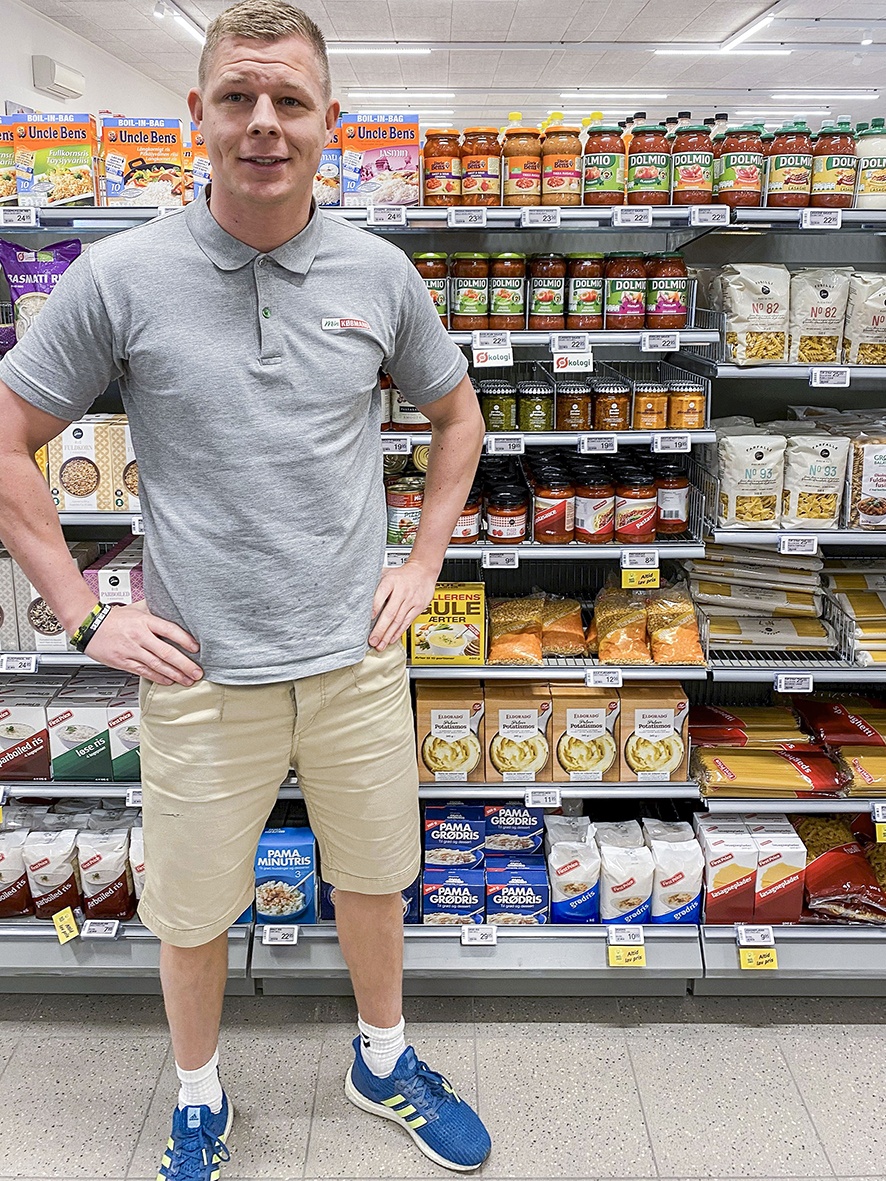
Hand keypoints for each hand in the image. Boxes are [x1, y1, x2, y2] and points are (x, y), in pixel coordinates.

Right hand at [84, 600, 202, 685]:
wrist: (88, 624)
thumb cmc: (115, 617)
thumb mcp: (137, 608)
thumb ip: (155, 611)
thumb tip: (174, 609)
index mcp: (145, 621)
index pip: (170, 630)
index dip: (185, 640)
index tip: (197, 649)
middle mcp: (140, 635)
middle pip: (166, 652)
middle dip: (184, 664)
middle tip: (197, 672)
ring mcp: (131, 650)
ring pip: (157, 664)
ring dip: (174, 674)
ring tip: (188, 680)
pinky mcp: (123, 661)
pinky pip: (143, 671)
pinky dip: (157, 677)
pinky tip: (168, 681)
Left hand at [369, 560, 437, 650]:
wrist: (423, 571)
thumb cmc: (401, 575)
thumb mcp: (387, 573)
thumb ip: (375, 584)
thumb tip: (358, 596)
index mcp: (391, 581)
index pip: (382, 594)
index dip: (375, 607)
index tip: (368, 619)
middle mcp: (402, 591)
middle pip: (390, 613)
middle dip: (380, 629)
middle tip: (372, 640)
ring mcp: (411, 600)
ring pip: (398, 620)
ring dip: (388, 635)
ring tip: (380, 645)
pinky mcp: (418, 607)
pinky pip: (407, 622)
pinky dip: (398, 632)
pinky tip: (391, 639)